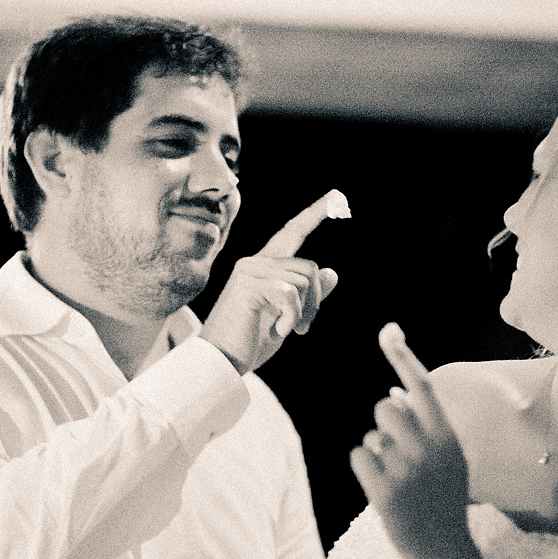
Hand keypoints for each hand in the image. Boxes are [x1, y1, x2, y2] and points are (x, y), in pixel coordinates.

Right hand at [200, 193, 341, 374]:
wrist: (221, 362)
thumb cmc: (250, 342)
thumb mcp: (287, 317)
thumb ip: (307, 296)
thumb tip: (332, 272)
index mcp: (264, 267)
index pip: (292, 233)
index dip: (314, 214)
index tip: (336, 196)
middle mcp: (255, 262)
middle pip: (309, 268)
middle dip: (315, 303)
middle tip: (302, 329)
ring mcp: (250, 271)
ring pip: (304, 282)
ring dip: (303, 313)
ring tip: (285, 329)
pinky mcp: (249, 284)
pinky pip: (291, 294)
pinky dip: (291, 318)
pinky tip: (276, 330)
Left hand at [350, 324, 470, 558]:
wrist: (443, 550)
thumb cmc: (441, 499)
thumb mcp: (446, 459)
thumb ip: (426, 426)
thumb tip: (393, 391)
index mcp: (448, 438)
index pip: (424, 387)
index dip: (403, 357)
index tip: (389, 330)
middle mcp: (430, 449)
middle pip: (385, 407)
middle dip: (383, 422)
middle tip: (396, 450)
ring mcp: (408, 470)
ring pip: (371, 434)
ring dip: (376, 449)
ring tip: (395, 476)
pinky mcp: (386, 491)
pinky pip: (358, 456)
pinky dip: (364, 468)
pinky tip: (383, 488)